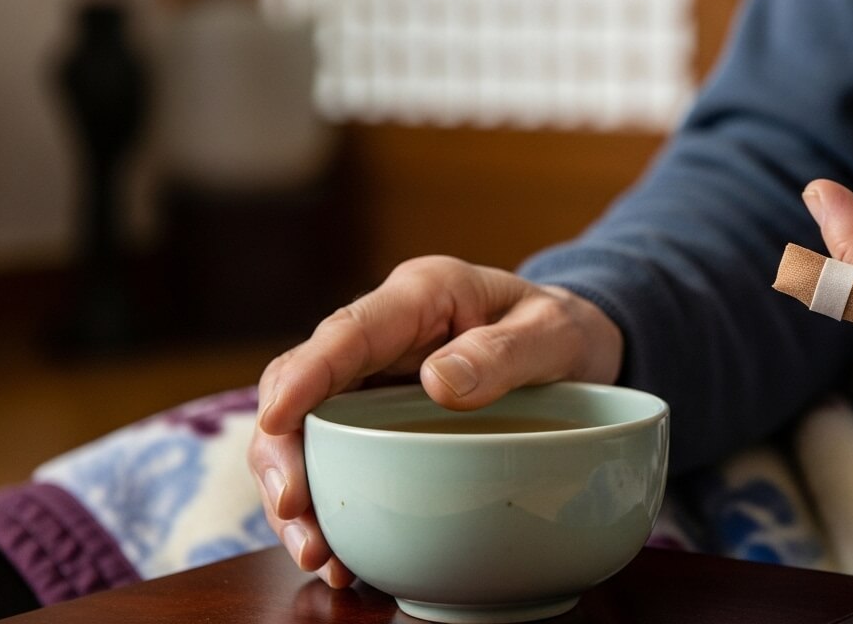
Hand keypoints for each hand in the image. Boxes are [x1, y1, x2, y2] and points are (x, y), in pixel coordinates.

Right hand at [247, 256, 622, 585]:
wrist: (576, 348)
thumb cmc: (563, 329)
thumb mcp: (555, 333)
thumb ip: (506, 352)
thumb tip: (441, 383)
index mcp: (422, 296)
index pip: (349, 331)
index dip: (305, 375)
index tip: (276, 419)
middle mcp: (384, 338)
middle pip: (303, 386)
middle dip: (284, 451)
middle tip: (296, 511)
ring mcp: (375, 383)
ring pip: (307, 432)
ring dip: (300, 495)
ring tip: (316, 554)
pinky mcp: (378, 424)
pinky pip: (337, 462)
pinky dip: (329, 509)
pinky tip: (338, 557)